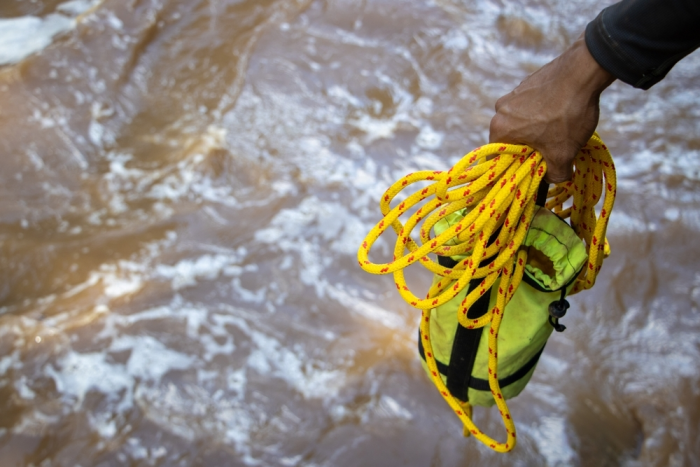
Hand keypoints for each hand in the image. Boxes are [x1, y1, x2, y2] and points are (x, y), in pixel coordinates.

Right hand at [489, 37, 614, 182]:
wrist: (584, 71)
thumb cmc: (567, 115)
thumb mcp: (563, 154)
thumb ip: (555, 174)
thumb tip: (553, 178)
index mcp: (500, 128)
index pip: (498, 158)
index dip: (514, 168)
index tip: (531, 171)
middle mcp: (500, 110)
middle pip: (510, 139)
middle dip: (529, 149)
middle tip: (550, 153)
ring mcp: (513, 93)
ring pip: (521, 122)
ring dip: (536, 131)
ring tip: (559, 131)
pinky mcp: (528, 83)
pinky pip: (530, 106)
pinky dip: (542, 114)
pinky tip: (561, 114)